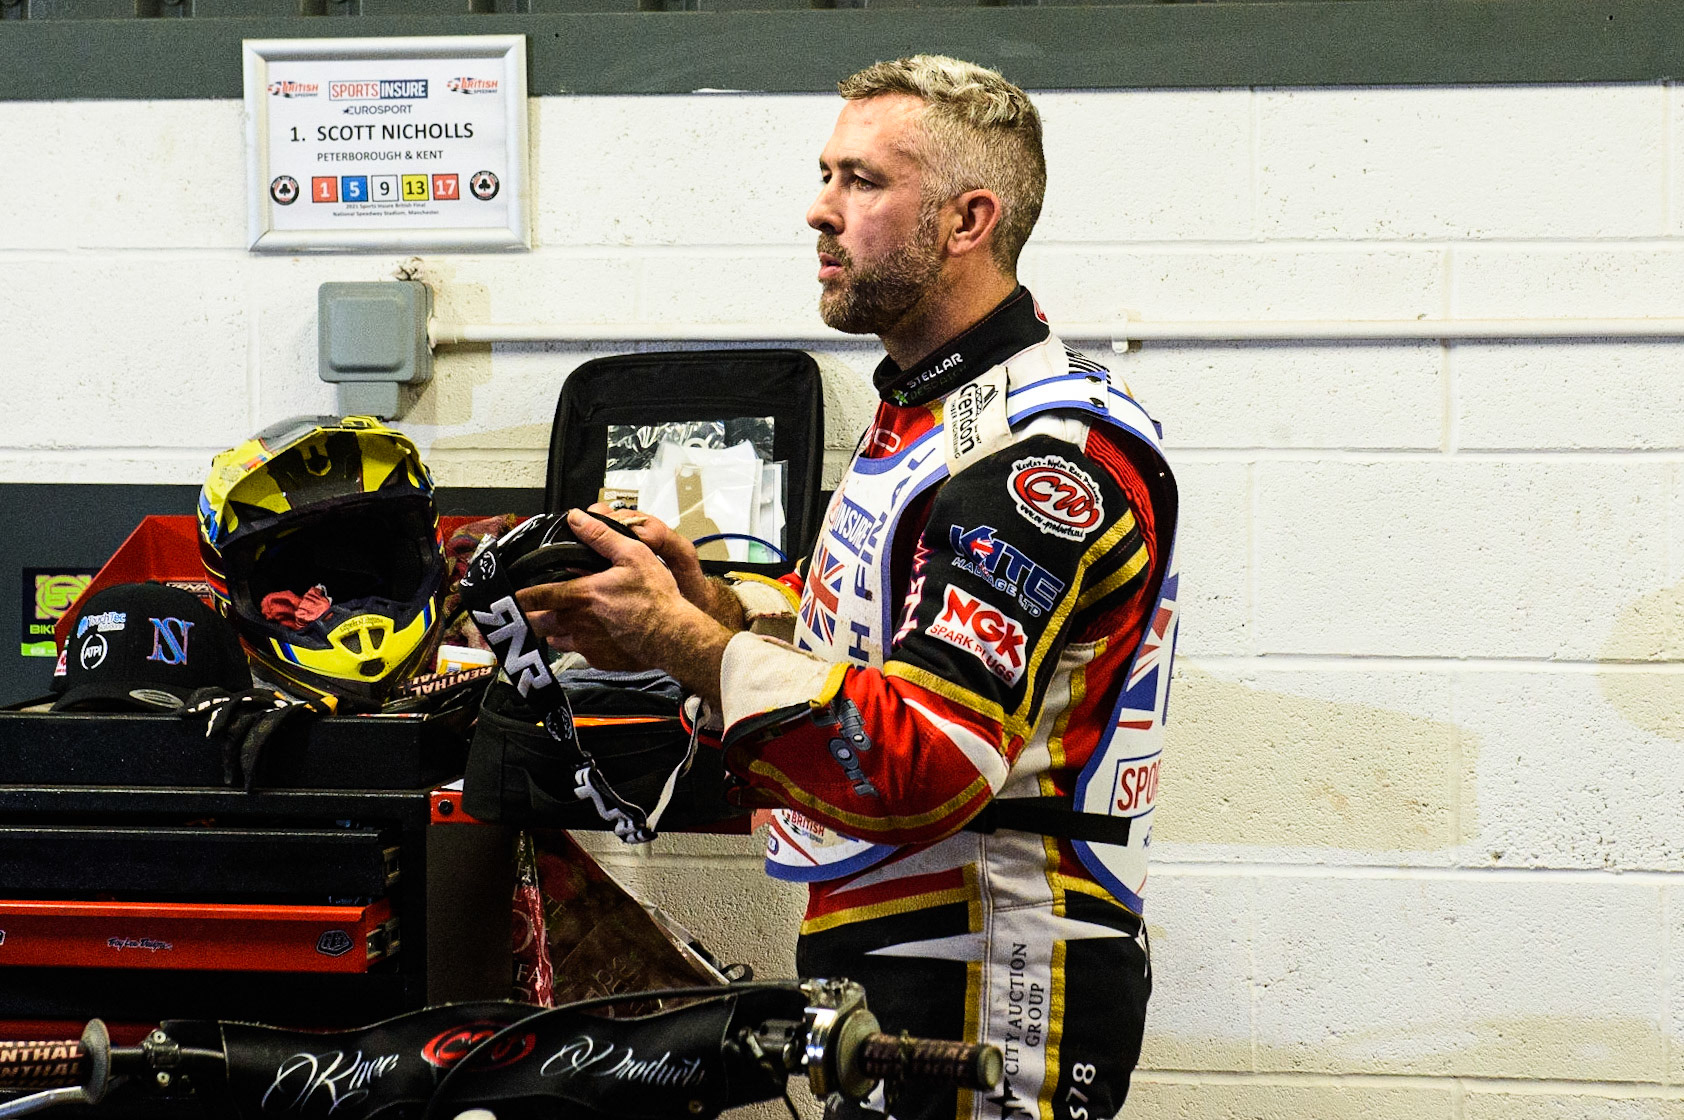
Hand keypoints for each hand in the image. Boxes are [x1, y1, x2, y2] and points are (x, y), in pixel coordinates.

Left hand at [516, 510, 732, 703]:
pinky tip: (591, 636)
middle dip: (530, 617)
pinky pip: (578, 653)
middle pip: (537, 623)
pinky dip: (578, 645)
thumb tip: (577, 518)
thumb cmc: (656, 598)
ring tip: (560, 621)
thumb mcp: (633, 555)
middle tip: (530, 611)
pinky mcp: (598, 661)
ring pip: (554, 640)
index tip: (506, 596)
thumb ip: (600, 536)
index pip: (536, 595)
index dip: (517, 596)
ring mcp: (586, 645)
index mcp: (580, 595)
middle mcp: (576, 623)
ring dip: (553, 631)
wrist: (675, 638)